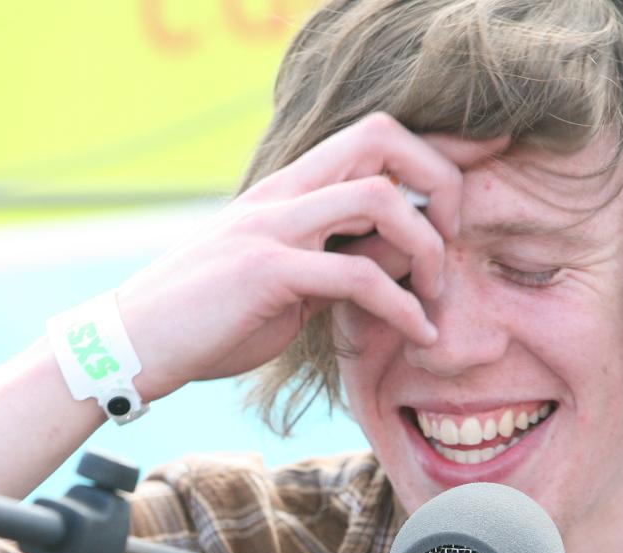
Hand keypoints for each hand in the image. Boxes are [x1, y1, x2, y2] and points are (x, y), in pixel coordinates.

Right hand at [113, 113, 504, 400]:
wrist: (132, 345)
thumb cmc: (207, 320)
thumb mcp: (285, 287)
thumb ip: (340, 262)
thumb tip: (404, 259)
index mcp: (288, 191)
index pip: (373, 137)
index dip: (438, 143)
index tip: (489, 155)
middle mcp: (283, 194)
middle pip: (381, 138)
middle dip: (441, 177)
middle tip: (458, 237)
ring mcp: (272, 227)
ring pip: (377, 198)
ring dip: (426, 245)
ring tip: (436, 295)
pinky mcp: (264, 272)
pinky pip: (354, 276)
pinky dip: (400, 306)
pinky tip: (416, 335)